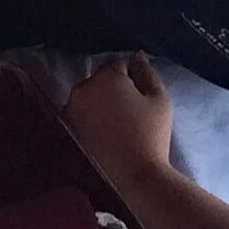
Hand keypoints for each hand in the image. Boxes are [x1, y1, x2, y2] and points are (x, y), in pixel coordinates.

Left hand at [63, 52, 173, 181]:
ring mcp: (72, 108)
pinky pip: (84, 111)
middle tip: (133, 110)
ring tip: (121, 122)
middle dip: (115, 88)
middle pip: (102, 79)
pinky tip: (109, 130)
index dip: (134, 78)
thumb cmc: (152, 133)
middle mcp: (83, 87)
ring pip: (91, 94)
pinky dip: (94, 115)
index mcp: (105, 76)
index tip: (143, 97)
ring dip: (103, 101)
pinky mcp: (69, 127)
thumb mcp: (159, 98)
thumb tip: (136, 55)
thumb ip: (146, 71)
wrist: (135, 172)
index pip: (120, 65)